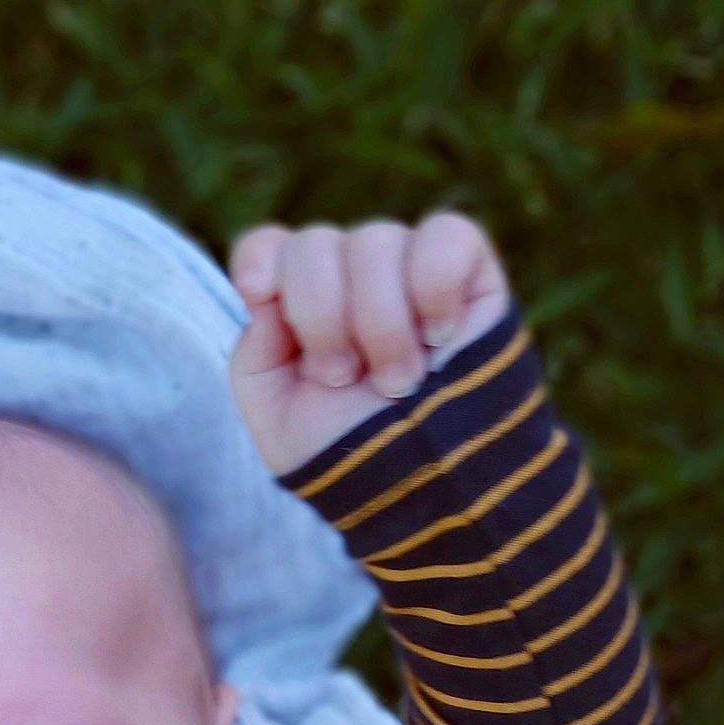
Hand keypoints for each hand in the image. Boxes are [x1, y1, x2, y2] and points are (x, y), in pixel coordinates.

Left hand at [227, 212, 510, 476]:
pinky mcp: (470, 273)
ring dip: (379, 322)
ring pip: (376, 240)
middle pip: (316, 244)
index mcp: (300, 309)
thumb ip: (254, 357)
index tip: (259, 295)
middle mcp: (351, 280)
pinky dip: (434, 283)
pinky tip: (439, 336)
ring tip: (398, 381)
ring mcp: (408, 271)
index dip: (260, 259)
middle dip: (322, 317)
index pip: (268, 249)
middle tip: (345, 377)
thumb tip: (269, 299)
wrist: (422, 492)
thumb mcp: (278, 421)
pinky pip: (447, 233)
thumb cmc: (350, 460)